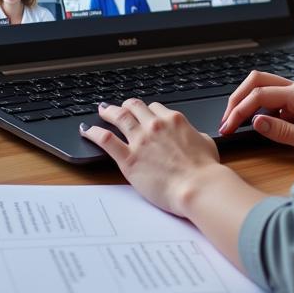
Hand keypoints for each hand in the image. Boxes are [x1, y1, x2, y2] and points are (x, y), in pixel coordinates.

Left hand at [80, 98, 221, 216]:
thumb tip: (194, 135)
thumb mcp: (206, 143)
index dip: (147, 111)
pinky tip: (87, 130)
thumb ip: (195, 135)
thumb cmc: (205, 170)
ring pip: (119, 117)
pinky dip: (93, 132)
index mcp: (173, 120)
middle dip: (126, 105)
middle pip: (134, 107)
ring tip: (102, 110)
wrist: (197, 186)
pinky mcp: (128, 158)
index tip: (143, 114)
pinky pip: (106, 140)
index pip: (155, 108)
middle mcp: (154, 125)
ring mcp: (140, 141)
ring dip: (108, 111)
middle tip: (119, 107)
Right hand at [218, 71, 293, 160]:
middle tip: (226, 119)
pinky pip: (278, 97)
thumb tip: (255, 121)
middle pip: (258, 81)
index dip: (238, 111)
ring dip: (249, 100)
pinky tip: (261, 124)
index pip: (259, 95)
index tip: (227, 127)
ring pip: (266, 86)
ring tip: (237, 121)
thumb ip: (281, 131)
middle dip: (238, 98)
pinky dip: (263, 107)